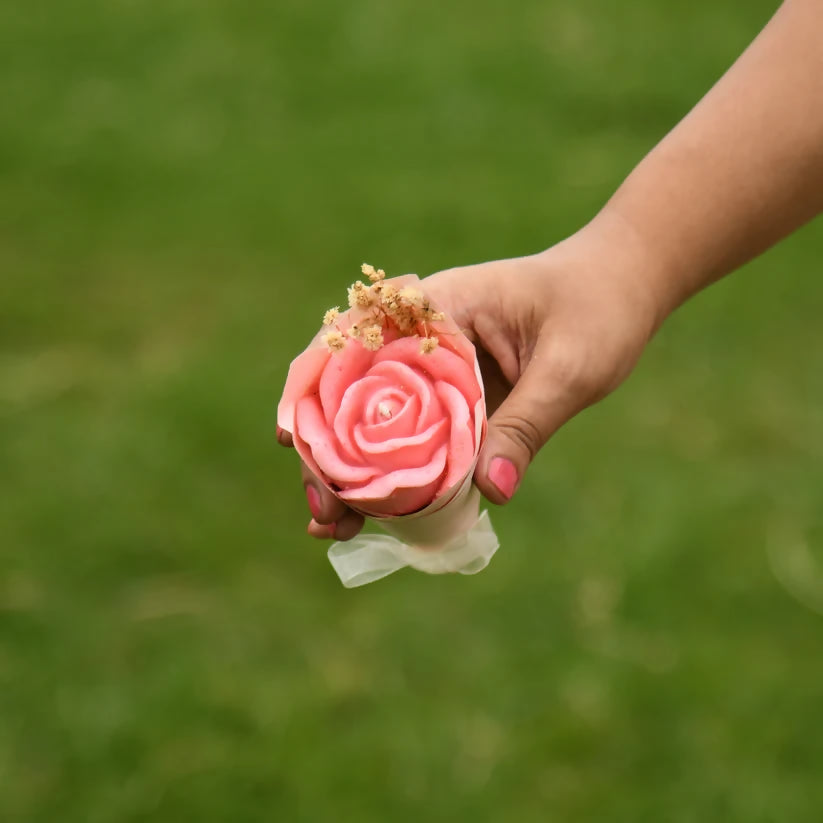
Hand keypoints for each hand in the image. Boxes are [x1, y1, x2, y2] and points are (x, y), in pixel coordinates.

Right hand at [278, 210, 665, 540]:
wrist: (623, 285)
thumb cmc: (599, 308)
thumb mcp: (570, 370)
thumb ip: (525, 426)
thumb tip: (489, 495)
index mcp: (439, 308)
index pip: (355, 345)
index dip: (313, 390)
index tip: (293, 441)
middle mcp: (423, 335)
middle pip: (352, 391)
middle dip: (327, 450)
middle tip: (322, 512)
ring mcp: (434, 368)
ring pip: (374, 417)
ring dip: (350, 469)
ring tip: (332, 526)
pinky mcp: (451, 395)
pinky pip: (412, 432)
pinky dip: (393, 470)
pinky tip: (377, 513)